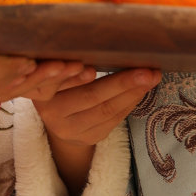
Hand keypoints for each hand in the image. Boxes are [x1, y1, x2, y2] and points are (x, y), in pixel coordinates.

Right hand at [34, 68, 161, 148]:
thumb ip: (65, 65)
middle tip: (147, 71)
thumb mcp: (54, 72)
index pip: (60, 83)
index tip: (95, 68)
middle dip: (123, 83)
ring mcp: (73, 131)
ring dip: (134, 93)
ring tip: (152, 78)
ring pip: (108, 111)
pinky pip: (114, 119)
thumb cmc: (58, 82)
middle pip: (92, 98)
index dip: (79, 77)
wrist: (56, 116)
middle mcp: (54, 117)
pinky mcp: (89, 138)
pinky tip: (142, 90)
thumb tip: (90, 58)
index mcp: (43, 95)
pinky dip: (130, 102)